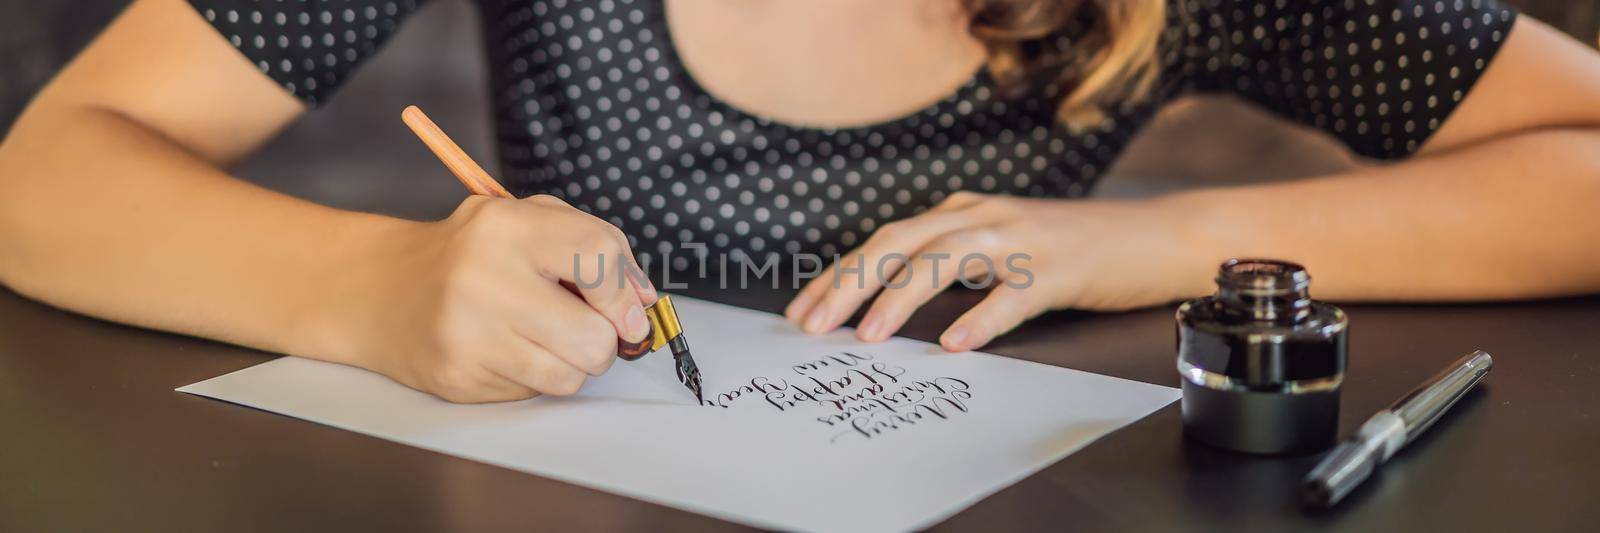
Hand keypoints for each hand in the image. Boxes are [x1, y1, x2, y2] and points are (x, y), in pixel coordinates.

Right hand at [344, 194, 655, 402]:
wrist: (381, 289)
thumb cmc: (470, 254)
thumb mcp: (526, 222)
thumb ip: (593, 245)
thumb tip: (644, 299)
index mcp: (506, 226)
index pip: (597, 256)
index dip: (626, 292)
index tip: (629, 311)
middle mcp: (483, 278)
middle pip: (594, 336)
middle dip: (605, 340)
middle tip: (585, 327)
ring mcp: (467, 333)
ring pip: (570, 376)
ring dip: (572, 363)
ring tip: (544, 338)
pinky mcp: (457, 376)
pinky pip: (534, 393)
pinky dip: (535, 377)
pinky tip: (509, 351)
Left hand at [784, 192, 1206, 351]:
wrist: (1149, 237)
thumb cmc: (1067, 250)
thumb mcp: (997, 247)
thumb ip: (949, 263)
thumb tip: (886, 301)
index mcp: (961, 213)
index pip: (884, 241)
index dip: (839, 274)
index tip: (802, 310)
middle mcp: (982, 217)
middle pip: (899, 243)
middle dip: (850, 284)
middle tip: (815, 326)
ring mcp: (1020, 239)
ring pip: (944, 260)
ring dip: (899, 297)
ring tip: (868, 335)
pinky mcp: (1058, 269)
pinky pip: (1011, 295)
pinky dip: (979, 319)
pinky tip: (955, 343)